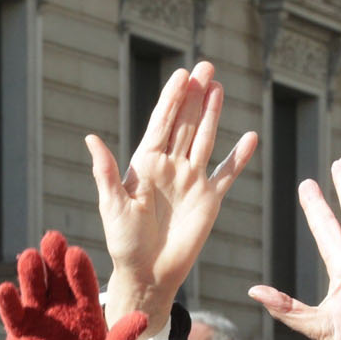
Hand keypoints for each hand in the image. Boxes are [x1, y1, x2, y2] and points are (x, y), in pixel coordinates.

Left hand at [90, 61, 258, 326]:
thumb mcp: (112, 205)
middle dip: (194, 95)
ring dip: (212, 114)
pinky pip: (227, 173)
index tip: (180, 74)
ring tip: (218, 86)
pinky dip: (238, 157)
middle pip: (184, 123)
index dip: (171, 99)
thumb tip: (90, 138)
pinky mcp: (209, 200)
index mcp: (145, 165)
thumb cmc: (124, 242)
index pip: (160, 124)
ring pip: (204, 139)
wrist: (148, 274)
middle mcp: (170, 168)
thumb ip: (106, 172)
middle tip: (205, 65)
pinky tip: (249, 138)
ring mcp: (191, 181)